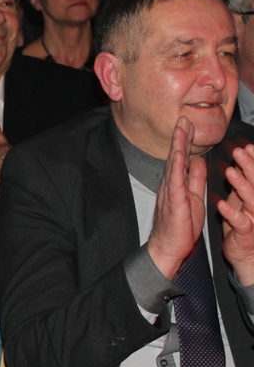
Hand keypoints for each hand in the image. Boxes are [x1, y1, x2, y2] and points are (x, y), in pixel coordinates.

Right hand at [148, 117, 206, 279]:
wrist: (168, 248)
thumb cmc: (180, 226)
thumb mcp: (195, 198)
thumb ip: (196, 179)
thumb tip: (199, 160)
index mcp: (179, 183)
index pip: (183, 158)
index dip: (186, 141)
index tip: (189, 123)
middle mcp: (172, 184)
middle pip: (176, 156)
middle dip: (181, 137)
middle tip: (183, 118)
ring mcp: (171, 192)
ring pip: (174, 164)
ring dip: (178, 146)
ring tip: (181, 129)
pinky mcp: (173, 202)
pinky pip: (175, 181)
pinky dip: (177, 167)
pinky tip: (178, 155)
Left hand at [219, 143, 253, 284]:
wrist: (245, 256)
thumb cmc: (241, 227)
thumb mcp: (241, 203)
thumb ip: (241, 185)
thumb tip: (239, 164)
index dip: (253, 161)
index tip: (248, 146)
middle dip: (250, 166)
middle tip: (240, 151)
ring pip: (252, 200)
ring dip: (242, 185)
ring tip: (231, 172)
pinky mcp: (246, 235)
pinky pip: (241, 223)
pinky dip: (231, 213)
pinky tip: (221, 205)